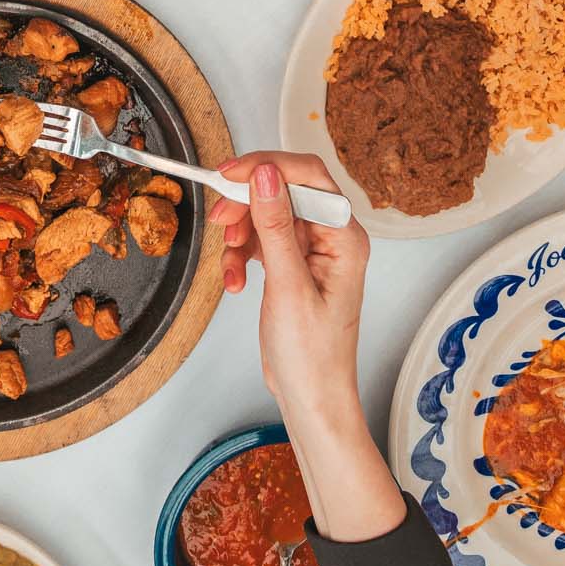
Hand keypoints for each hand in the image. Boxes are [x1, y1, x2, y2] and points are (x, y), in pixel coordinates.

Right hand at [211, 151, 404, 541]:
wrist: (311, 399)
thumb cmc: (313, 356)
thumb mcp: (288, 286)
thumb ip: (275, 225)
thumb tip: (265, 173)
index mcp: (344, 238)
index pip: (308, 176)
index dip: (267, 166)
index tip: (230, 174)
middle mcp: (330, 238)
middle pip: (281, 191)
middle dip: (246, 203)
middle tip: (220, 220)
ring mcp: (310, 251)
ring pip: (265, 214)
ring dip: (239, 234)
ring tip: (230, 266)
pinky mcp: (290, 264)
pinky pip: (259, 240)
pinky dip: (240, 255)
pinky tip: (235, 279)